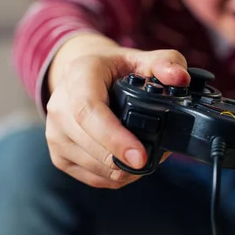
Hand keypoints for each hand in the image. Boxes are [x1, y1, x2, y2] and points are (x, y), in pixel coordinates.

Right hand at [45, 33, 189, 188]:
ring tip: (146, 155)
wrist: (86, 76)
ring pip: (92, 165)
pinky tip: (129, 163)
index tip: (140, 156)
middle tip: (155, 158)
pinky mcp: (58, 153)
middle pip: (90, 143)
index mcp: (79, 75)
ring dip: (123, 169)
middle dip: (125, 159)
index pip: (89, 111)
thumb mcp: (144, 58)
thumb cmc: (118, 68)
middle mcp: (59, 104)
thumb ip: (167, 63)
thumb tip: (180, 79)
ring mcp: (55, 131)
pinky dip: (115, 177)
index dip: (114, 137)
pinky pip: (90, 177)